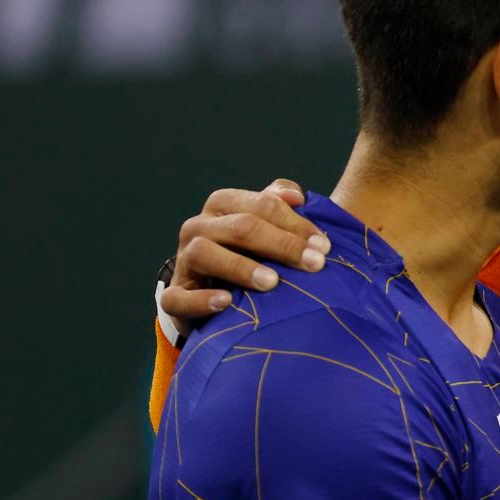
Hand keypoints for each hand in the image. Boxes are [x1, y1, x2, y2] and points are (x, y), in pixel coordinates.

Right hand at [162, 180, 329, 321]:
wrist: (211, 296)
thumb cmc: (249, 256)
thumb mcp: (265, 228)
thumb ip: (279, 206)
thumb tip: (297, 196)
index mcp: (223, 206)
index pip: (261, 205)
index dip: (295, 224)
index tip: (325, 246)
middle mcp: (199, 227)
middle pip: (240, 227)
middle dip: (282, 245)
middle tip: (315, 264)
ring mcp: (183, 261)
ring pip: (205, 253)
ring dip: (241, 267)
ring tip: (272, 282)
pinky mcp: (174, 296)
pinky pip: (179, 297)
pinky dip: (201, 300)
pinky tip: (226, 302)